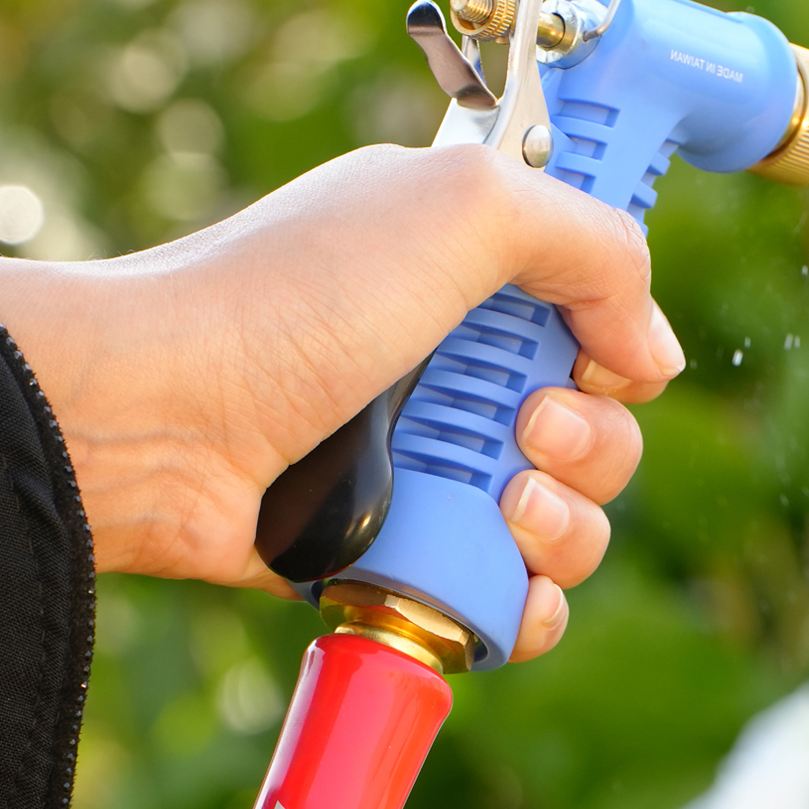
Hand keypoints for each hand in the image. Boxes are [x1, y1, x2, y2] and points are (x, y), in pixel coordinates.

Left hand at [0, 144, 682, 660]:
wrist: (155, 420)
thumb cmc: (289, 298)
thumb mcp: (458, 207)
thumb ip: (591, 242)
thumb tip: (653, 355)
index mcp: (465, 269)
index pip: (595, 304)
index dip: (618, 328)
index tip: (599, 345)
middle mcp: (450, 368)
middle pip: (601, 425)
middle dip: (594, 438)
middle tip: (527, 428)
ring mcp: (423, 467)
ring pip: (569, 521)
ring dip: (568, 523)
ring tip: (506, 502)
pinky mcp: (396, 555)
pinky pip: (508, 596)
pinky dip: (527, 601)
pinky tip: (504, 582)